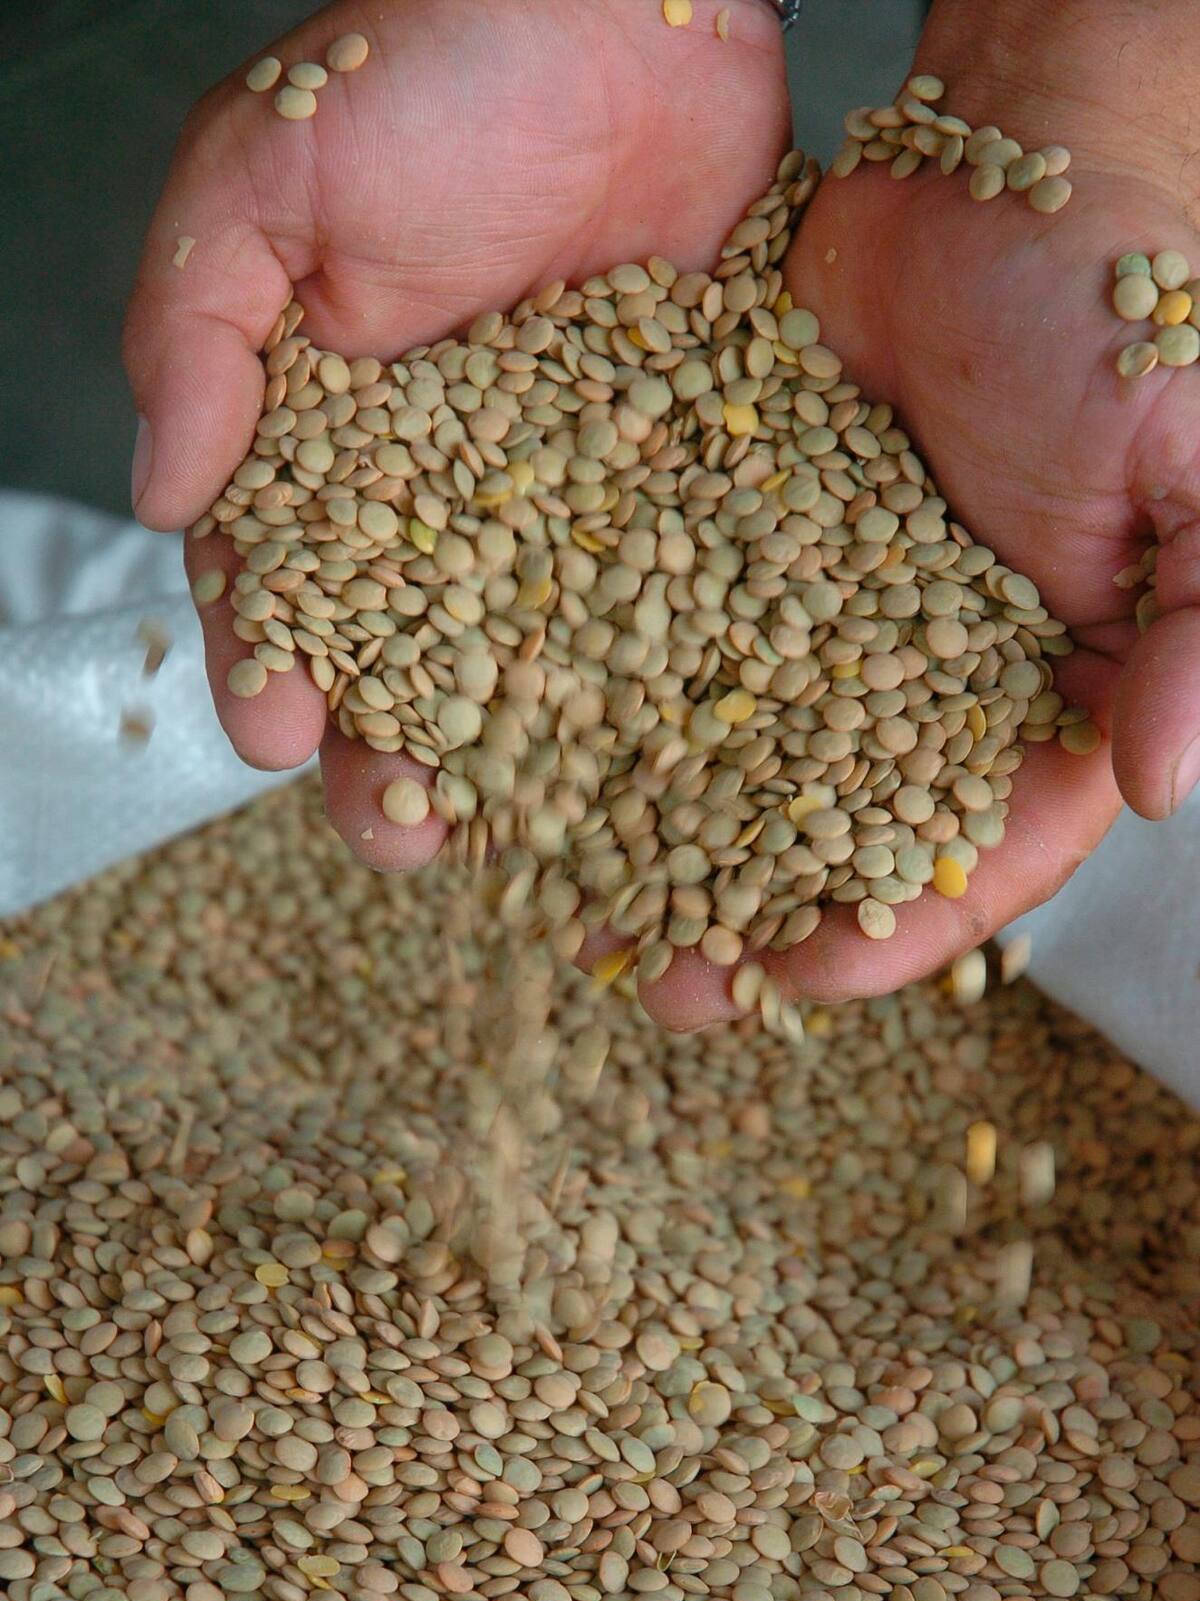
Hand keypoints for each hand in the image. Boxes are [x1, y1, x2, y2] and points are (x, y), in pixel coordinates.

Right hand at [123, 0, 789, 867]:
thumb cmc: (429, 67)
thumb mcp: (264, 180)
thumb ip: (199, 332)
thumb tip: (160, 490)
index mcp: (334, 447)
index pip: (288, 584)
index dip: (275, 663)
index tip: (279, 729)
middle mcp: (451, 498)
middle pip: (414, 660)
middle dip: (397, 752)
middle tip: (400, 831)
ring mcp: (573, 503)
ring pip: (542, 665)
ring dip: (529, 762)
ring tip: (528, 843)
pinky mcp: (684, 485)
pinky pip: (675, 603)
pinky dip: (671, 688)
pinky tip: (671, 765)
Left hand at [679, 0, 1199, 1025]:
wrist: (994, 166)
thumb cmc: (1118, 304)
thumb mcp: (1196, 472)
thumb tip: (1161, 786)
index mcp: (1050, 694)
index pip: (977, 850)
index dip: (896, 927)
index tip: (806, 976)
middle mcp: (923, 685)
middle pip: (836, 840)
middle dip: (756, 920)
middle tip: (671, 988)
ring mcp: (820, 627)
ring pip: (736, 767)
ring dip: (666, 848)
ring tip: (583, 918)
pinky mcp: (735, 557)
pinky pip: (670, 650)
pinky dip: (614, 713)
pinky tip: (546, 766)